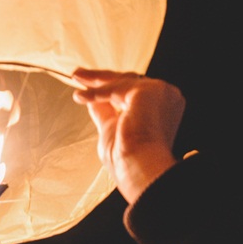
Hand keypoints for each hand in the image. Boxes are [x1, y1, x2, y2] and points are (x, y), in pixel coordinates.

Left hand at [71, 68, 185, 203]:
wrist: (139, 168)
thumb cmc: (129, 161)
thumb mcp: (112, 129)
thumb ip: (105, 112)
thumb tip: (92, 99)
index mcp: (162, 108)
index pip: (134, 91)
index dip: (109, 88)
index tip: (88, 87)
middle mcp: (166, 98)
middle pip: (129, 81)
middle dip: (101, 78)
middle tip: (78, 75)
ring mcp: (160, 92)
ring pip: (123, 81)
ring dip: (97, 80)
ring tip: (76, 78)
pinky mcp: (148, 91)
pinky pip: (118, 87)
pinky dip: (98, 92)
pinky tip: (81, 96)